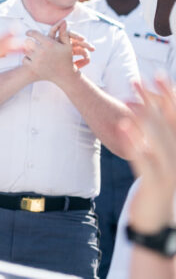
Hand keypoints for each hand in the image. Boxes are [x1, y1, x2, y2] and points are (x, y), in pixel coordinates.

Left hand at [22, 21, 91, 81]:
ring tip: (32, 51)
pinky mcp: (33, 68)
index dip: (30, 32)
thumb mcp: (67, 45)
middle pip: (28, 42)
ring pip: (25, 50)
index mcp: (49, 43)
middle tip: (30, 43)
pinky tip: (32, 59)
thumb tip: (63, 21)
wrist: (65, 75)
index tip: (28, 33)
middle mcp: (42, 51)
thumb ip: (63, 33)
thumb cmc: (66, 58)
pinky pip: (24, 59)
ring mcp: (37, 60)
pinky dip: (27, 59)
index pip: (34, 33)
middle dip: (29, 42)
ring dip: (28, 50)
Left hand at [123, 78, 175, 232]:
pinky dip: (134, 141)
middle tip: (138, 79)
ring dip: (144, 117)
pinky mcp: (155, 182)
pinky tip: (122, 127)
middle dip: (155, 100)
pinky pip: (144, 158)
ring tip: (129, 99)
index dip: (169, 96)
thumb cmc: (154, 182)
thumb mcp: (155, 157)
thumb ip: (152, 135)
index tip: (158, 75)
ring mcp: (170, 169)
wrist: (156, 217)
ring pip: (158, 138)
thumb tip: (144, 109)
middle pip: (168, 122)